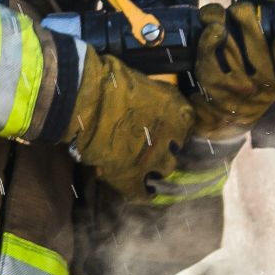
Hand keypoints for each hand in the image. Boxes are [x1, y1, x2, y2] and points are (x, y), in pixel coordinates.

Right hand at [65, 50, 193, 199]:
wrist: (86, 101)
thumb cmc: (108, 81)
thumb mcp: (141, 81)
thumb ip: (152, 94)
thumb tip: (147, 97)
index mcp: (175, 109)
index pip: (187, 121)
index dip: (177, 124)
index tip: (169, 125)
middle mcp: (170, 136)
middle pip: (177, 147)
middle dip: (168, 147)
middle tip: (155, 144)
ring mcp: (152, 159)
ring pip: (165, 169)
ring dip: (158, 167)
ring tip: (147, 166)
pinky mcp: (130, 176)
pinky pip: (141, 192)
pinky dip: (142, 193)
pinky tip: (142, 192)